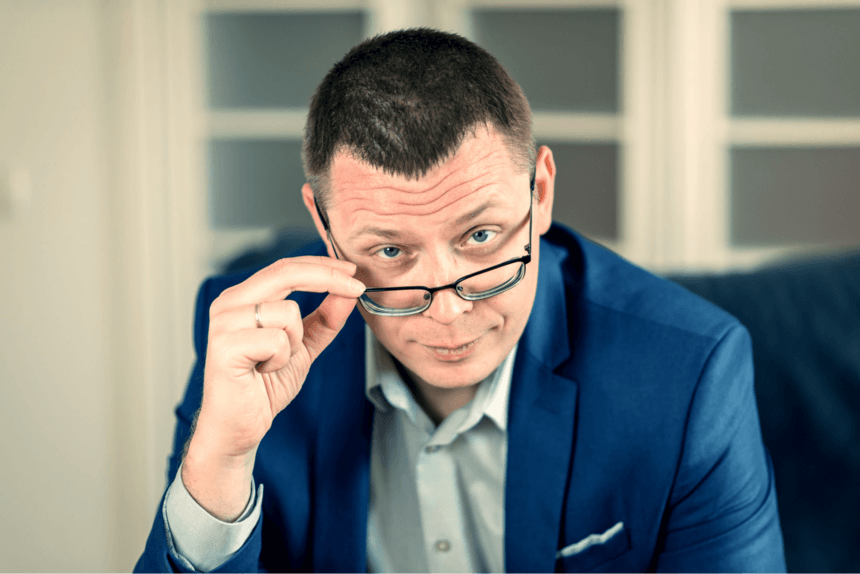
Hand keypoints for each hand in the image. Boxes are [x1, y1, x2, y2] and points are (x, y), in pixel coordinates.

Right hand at [182, 256, 364, 519]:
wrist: (239, 426)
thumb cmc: (263, 385)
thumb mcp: (303, 346)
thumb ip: (325, 319)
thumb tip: (348, 292)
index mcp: (243, 297)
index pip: (285, 267)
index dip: (322, 266)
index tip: (352, 271)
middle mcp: (228, 303)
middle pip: (285, 273)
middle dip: (328, 278)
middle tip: (356, 288)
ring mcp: (223, 323)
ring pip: (287, 312)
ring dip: (294, 342)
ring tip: (274, 362)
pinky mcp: (225, 346)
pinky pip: (277, 340)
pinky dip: (281, 359)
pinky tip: (262, 371)